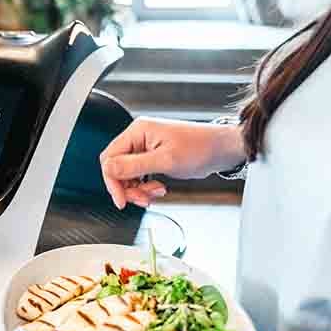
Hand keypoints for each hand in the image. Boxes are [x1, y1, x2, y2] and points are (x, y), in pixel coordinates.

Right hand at [99, 117, 244, 208]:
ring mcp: (145, 147)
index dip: (113, 181)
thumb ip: (135, 166)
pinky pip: (138, 175)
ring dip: (137, 189)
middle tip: (141, 199)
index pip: (110, 158)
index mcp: (138, 131)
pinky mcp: (152, 157)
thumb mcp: (166, 160)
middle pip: (116, 167)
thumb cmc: (200, 148)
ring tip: (154, 193)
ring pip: (126, 175)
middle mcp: (139, 137)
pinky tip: (158, 189)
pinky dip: (145, 187)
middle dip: (126, 187)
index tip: (121, 199)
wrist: (221, 149)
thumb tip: (109, 169)